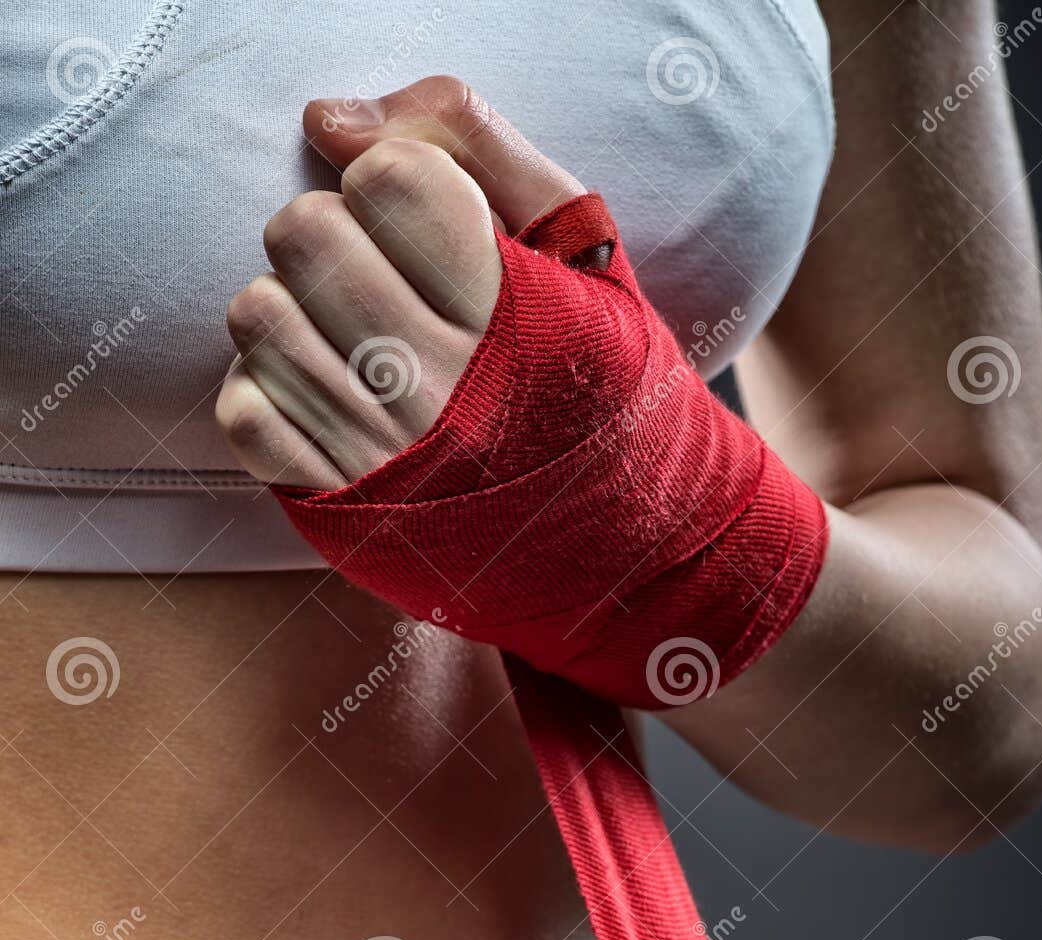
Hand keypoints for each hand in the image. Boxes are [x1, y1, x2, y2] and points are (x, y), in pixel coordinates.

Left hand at [216, 77, 580, 486]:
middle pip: (304, 234)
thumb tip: (327, 120)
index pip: (387, 177)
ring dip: (294, 308)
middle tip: (376, 272)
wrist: (617, 538)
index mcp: (508, 313)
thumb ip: (469, 143)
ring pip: (260, 315)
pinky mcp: (339, 505)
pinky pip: (245, 412)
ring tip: (351, 336)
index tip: (422, 223)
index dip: (391, 176)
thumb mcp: (578, 241)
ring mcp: (382, 450)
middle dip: (332, 229)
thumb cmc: (592, 375)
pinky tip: (324, 391)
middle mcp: (439, 385)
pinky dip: (268, 390)